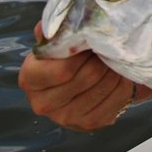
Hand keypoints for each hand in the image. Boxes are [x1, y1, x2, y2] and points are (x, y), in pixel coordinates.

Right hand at [19, 22, 151, 130]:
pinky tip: (118, 75)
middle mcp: (43, 103)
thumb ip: (52, 32)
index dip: (82, 54)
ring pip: (103, 87)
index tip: (92, 41)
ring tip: (114, 58)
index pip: (62, 70)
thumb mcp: (55, 40)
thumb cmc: (65, 56)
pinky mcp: (88, 123)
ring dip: (114, 69)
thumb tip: (47, 28)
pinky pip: (115, 100)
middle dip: (102, 58)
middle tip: (109, 46)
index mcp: (30, 79)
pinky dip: (122, 84)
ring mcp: (66, 118)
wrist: (81, 80)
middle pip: (87, 77)